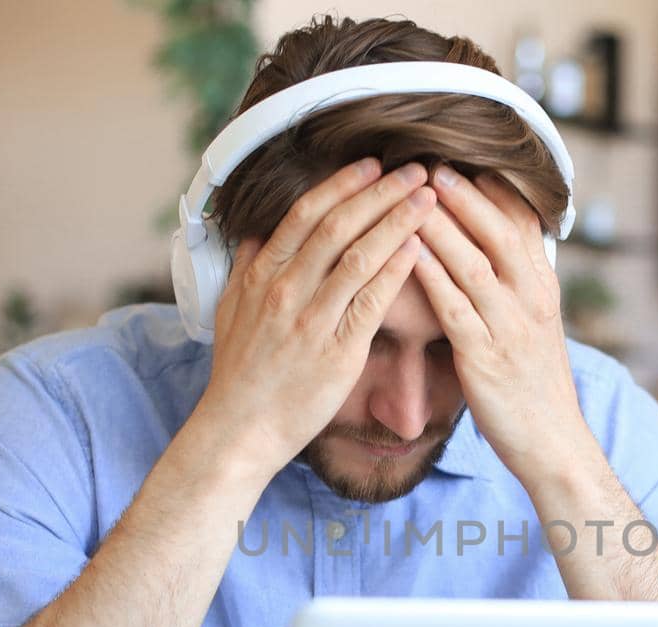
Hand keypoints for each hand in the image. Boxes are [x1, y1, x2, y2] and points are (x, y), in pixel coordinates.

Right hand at [193, 159, 435, 481]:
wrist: (240, 429)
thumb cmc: (239, 375)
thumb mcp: (229, 312)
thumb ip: (246, 270)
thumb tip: (257, 237)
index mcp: (262, 276)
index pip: (305, 214)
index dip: (342, 185)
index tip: (371, 165)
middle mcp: (285, 291)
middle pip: (338, 226)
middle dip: (380, 193)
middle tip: (414, 170)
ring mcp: (311, 321)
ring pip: (359, 257)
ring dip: (397, 222)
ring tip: (427, 200)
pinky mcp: (336, 353)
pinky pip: (371, 302)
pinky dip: (395, 271)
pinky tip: (417, 249)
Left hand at [411, 165, 594, 483]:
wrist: (552, 442)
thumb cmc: (534, 385)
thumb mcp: (534, 325)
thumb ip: (515, 285)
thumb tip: (490, 249)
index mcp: (543, 287)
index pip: (521, 222)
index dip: (492, 188)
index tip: (463, 158)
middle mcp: (532, 299)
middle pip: (498, 231)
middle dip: (464, 194)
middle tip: (430, 161)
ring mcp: (510, 327)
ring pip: (474, 262)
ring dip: (442, 225)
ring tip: (411, 194)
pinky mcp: (485, 357)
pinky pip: (455, 307)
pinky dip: (430, 276)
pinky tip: (406, 253)